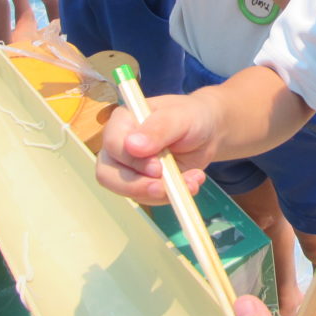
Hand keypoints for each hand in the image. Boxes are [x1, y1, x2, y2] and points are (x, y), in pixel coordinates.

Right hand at [96, 92, 216, 204]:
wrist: (207, 132)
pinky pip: (148, 198)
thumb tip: (131, 146)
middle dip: (137, 186)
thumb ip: (158, 129)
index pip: (112, 144)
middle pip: (108, 174)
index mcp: (123, 121)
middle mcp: (119, 145)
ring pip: (128, 191)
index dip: (132, 160)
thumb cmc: (190, 116)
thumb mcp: (180, 118)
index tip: (157, 167)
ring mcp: (128, 167)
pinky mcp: (142, 183)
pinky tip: (191, 183)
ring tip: (192, 180)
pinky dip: (171, 196)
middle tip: (165, 188)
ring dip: (161, 193)